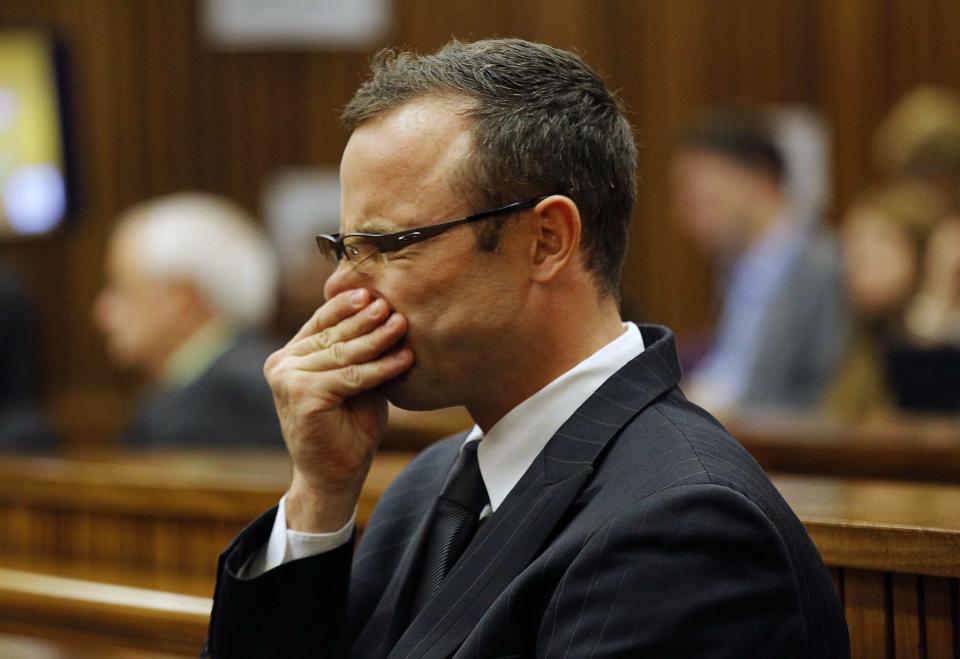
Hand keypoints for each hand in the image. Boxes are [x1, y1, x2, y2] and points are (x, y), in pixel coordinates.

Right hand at [264, 288, 412, 531]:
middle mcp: (281, 364)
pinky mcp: (301, 395)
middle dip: (366, 320)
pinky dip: (380, 369)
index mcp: (289, 356)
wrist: (334, 475)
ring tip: (403, 326)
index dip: (347, 306)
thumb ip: (357, 352)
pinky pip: (350, 376)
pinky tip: (404, 360)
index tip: (374, 292)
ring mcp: (287, 379)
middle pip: (333, 335)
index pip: (321, 322)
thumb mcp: (354, 380)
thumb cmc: (348, 427)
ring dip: (377, 340)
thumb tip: (384, 311)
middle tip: (393, 305)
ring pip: (342, 354)